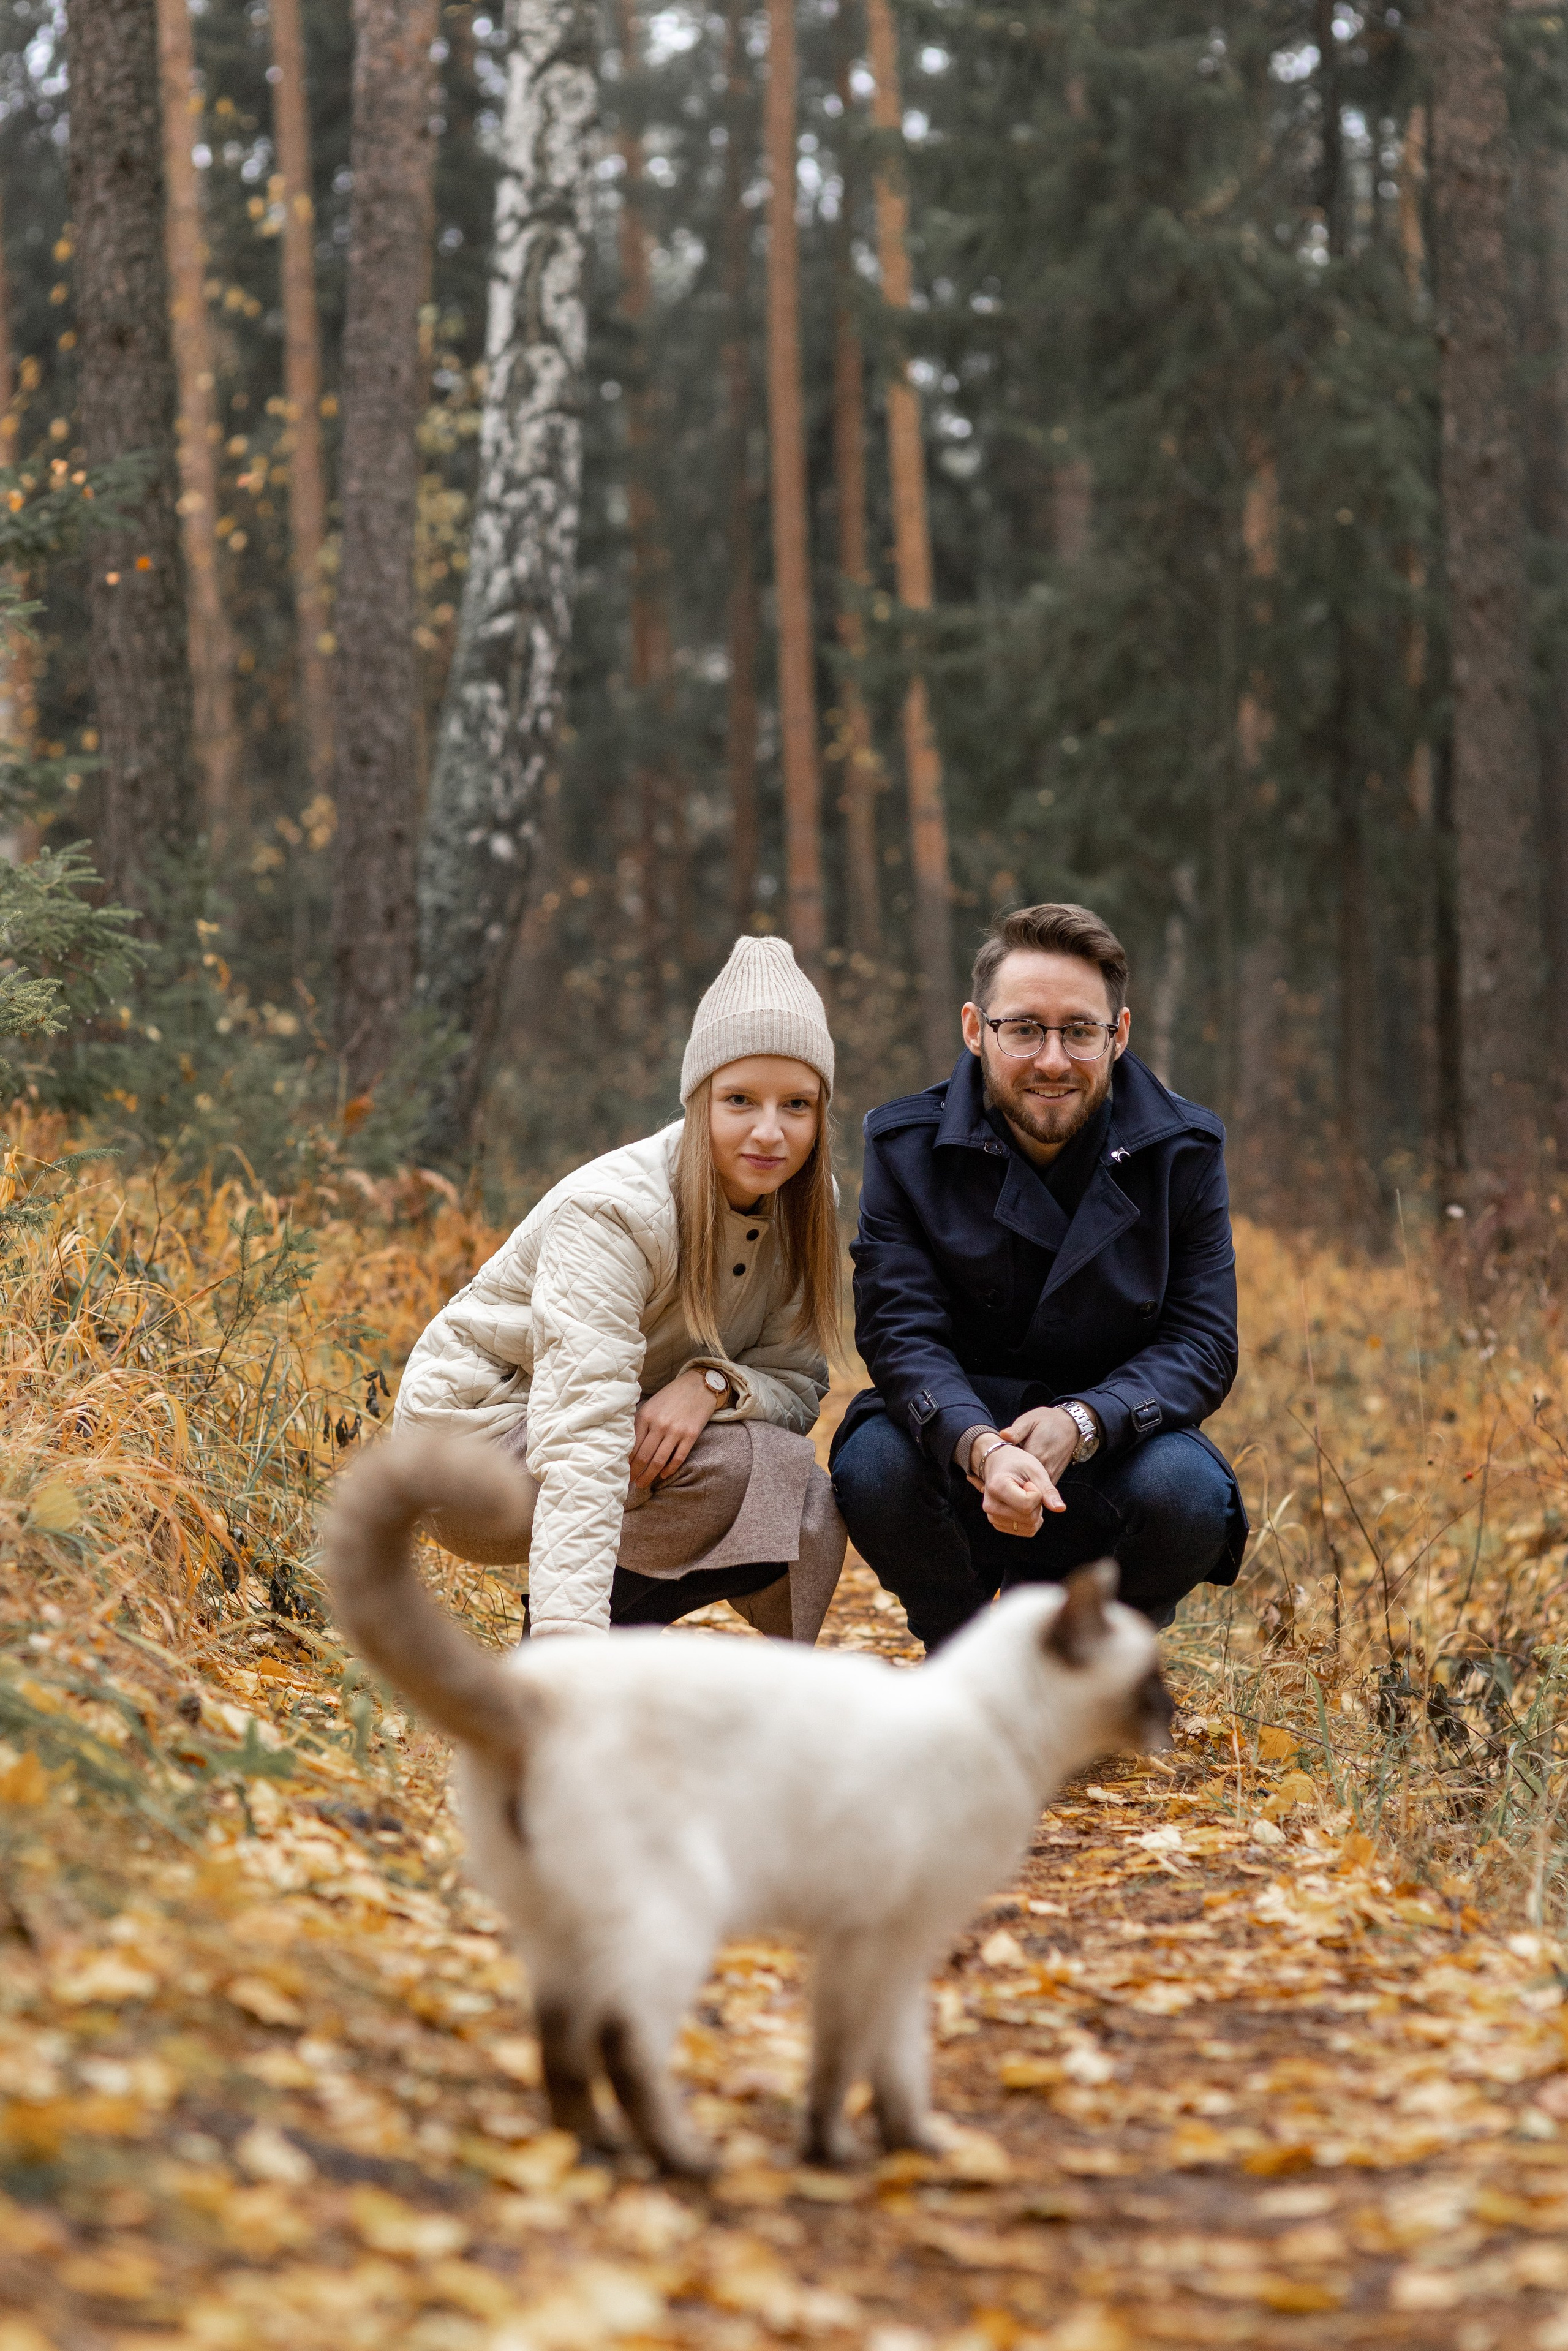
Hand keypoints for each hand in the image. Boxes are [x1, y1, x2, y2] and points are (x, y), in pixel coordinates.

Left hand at [629, 1368, 722, 1488]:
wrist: (698, 1386)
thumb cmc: (671, 1396)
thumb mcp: (651, 1405)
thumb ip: (640, 1423)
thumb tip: (628, 1447)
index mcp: (645, 1416)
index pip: (632, 1445)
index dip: (626, 1461)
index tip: (622, 1471)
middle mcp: (659, 1425)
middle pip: (644, 1456)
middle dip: (635, 1472)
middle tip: (630, 1483)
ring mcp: (676, 1431)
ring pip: (659, 1460)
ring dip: (649, 1475)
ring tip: (642, 1483)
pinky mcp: (691, 1435)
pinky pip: (678, 1458)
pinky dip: (669, 1469)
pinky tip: (663, 1475)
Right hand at [969, 1433, 1063, 1536]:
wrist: (997, 1463)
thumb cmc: (1017, 1463)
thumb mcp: (1035, 1470)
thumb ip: (1048, 1490)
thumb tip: (1060, 1509)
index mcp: (997, 1488)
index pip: (1027, 1505)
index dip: (1037, 1494)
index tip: (1029, 1482)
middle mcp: (991, 1506)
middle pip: (1030, 1518)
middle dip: (1037, 1504)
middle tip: (1027, 1489)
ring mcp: (992, 1517)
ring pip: (1029, 1528)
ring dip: (1035, 1513)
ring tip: (1024, 1496)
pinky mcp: (997, 1524)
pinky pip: (1026, 1531)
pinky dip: (1031, 1520)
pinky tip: (1022, 1505)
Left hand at [997, 1404, 1080, 1486]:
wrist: (1071, 1425)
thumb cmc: (1047, 1420)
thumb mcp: (1030, 1420)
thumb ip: (1017, 1431)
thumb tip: (1003, 1435)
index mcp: (1035, 1454)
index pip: (1016, 1472)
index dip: (1003, 1474)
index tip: (993, 1472)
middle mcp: (1045, 1468)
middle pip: (1024, 1485)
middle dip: (1011, 1484)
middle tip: (997, 1480)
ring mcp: (1051, 1474)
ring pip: (1034, 1490)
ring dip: (1022, 1488)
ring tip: (1009, 1481)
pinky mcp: (1055, 1477)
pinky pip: (1041, 1489)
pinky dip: (1032, 1489)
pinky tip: (1021, 1482)